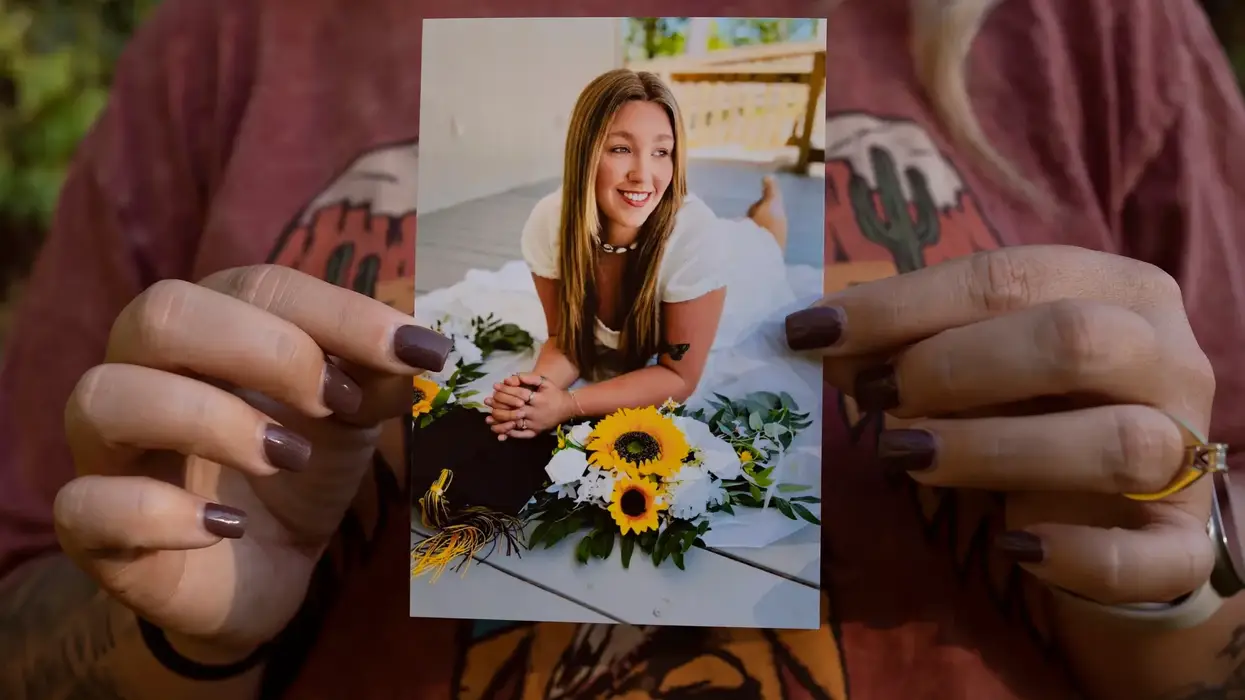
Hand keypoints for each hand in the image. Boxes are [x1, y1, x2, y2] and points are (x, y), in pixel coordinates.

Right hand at [54, 265, 450, 656]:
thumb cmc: (299, 471)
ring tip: (286, 456)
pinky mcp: (91, 526)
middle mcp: (143, 369)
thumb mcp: (350, 420)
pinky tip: (225, 527)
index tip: (414, 352)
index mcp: (210, 324)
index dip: (339, 314)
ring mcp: (108, 447)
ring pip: (107, 397)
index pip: (259, 286)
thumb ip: (375, 379)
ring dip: (210, 421)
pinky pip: (85, 502)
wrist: (263, 572)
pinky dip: (160, 513)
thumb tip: (417, 353)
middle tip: (331, 401)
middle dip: (263, 349)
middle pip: (163, 313)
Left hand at [484, 373, 574, 439]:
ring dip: (500, 422)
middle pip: (513, 410)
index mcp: (538, 399)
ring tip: (488, 419)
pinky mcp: (536, 432)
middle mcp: (535, 413)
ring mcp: (535, 424)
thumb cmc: (554, 393)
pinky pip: (521, 435)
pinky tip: (500, 433)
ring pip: (515, 424)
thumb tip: (513, 377)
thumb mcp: (545, 382)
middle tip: (487, 402)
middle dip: (499, 406)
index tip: (495, 386)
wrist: (567, 408)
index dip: (506, 390)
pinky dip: (510, 434)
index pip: (518, 394)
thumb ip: (530, 378)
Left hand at [786, 246, 1216, 604]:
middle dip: (955, 366)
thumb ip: (906, 345)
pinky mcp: (1183, 543)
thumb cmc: (1031, 409)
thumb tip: (820, 337)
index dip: (902, 304)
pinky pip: (1147, 556)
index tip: (813, 330)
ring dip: (994, 449)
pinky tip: (1011, 544)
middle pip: (1075, 340)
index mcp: (1117, 289)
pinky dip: (1075, 554)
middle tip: (875, 394)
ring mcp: (1188, 451)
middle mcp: (1168, 357)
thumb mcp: (971, 362)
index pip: (1010, 276)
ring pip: (1114, 443)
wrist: (1109, 506)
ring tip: (906, 456)